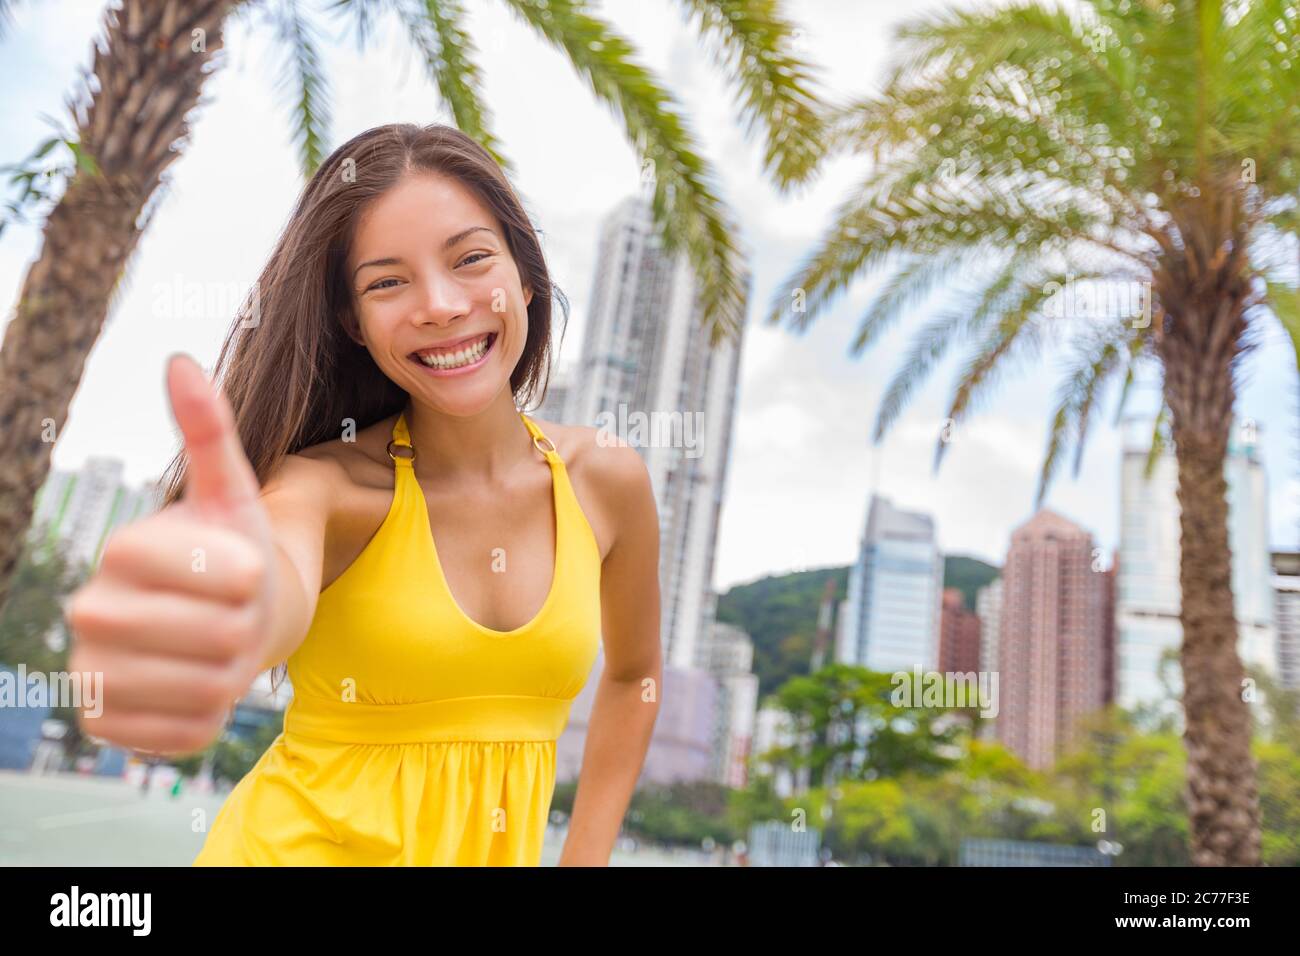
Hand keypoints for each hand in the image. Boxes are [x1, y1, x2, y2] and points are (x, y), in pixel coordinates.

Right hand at [66, 353, 277, 756]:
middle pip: (214, 635)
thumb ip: (209, 430)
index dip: (245, 574)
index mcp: (122, 550)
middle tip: (236, 614)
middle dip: (244, 626)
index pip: (211, 573)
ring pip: (202, 690)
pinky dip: (212, 716)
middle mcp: (90, 612)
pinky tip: (202, 687)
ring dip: (233, 673)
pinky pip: (186, 734)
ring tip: (222, 651)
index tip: (244, 568)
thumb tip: (180, 360)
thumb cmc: (232, 551)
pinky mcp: (105, 727)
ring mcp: (92, 674)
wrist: (218, 621)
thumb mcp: (232, 491)